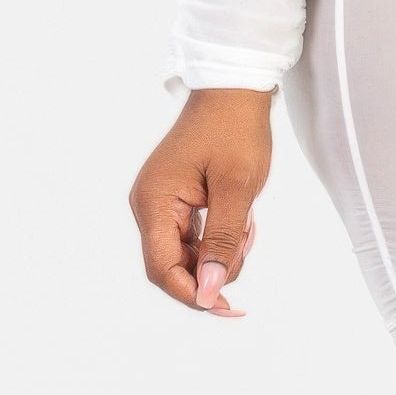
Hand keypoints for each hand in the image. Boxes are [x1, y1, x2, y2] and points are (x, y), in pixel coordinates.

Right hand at [129, 88, 273, 316]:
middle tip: (246, 242)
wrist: (235, 87)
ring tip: (247, 223)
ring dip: (218, 251)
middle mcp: (148, 204)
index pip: (163, 269)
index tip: (228, 307)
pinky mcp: (175, 197)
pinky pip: (191, 233)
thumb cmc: (236, 130)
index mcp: (154, 202)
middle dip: (211, 269)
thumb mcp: (237, 188)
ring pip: (185, 251)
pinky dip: (217, 236)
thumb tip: (208, 291)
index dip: (193, 294)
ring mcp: (160, 200)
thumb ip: (221, 241)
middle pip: (172, 264)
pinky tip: (241, 221)